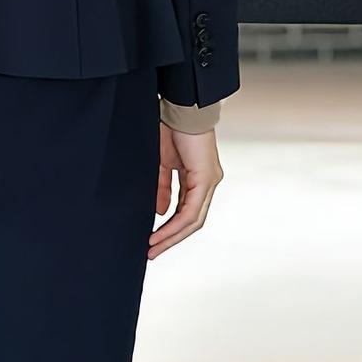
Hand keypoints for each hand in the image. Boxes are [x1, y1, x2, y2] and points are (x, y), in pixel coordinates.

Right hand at [148, 122, 222, 260]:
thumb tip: (161, 212)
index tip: (152, 242)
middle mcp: (208, 182)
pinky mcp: (206, 179)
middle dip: (171, 239)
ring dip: (172, 236)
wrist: (180, 108)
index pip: (186, 212)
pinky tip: (161, 232)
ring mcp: (210, 181)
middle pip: (192, 222)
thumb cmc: (171, 129)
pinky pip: (191, 210)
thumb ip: (163, 188)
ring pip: (193, 220)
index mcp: (198, 178)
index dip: (170, 229)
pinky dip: (175, 224)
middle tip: (152, 253)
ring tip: (153, 247)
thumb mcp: (162, 164)